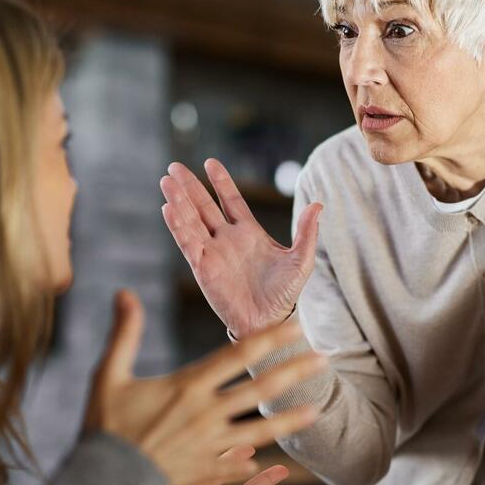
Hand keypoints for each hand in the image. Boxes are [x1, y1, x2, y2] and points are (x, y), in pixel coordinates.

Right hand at [83, 290, 324, 484]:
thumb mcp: (108, 375)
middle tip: (323, 359)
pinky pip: (242, 463)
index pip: (238, 355)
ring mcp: (211, 444)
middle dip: (294, 372)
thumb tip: (124, 292)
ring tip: (317, 409)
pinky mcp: (208, 470)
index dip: (270, 339)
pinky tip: (280, 459)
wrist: (104, 482)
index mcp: (188, 386)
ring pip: (262, 429)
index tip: (295, 327)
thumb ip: (124, 333)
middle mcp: (207, 413)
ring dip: (291, 419)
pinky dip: (260, 459)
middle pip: (261, 389)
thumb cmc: (106, 427)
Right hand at [160, 159, 322, 338]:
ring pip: (192, 221)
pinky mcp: (203, 267)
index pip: (231, 201)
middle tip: (174, 167)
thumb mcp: (301, 260)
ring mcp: (213, 252)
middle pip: (204, 206)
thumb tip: (318, 204)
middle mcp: (227, 239)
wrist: (269, 322)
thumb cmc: (285, 294)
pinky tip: (168, 208)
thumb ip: (307, 232)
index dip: (220, 182)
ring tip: (166, 181)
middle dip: (190, 187)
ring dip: (179, 201)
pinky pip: (188, 242)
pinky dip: (177, 225)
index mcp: (249, 233)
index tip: (209, 163)